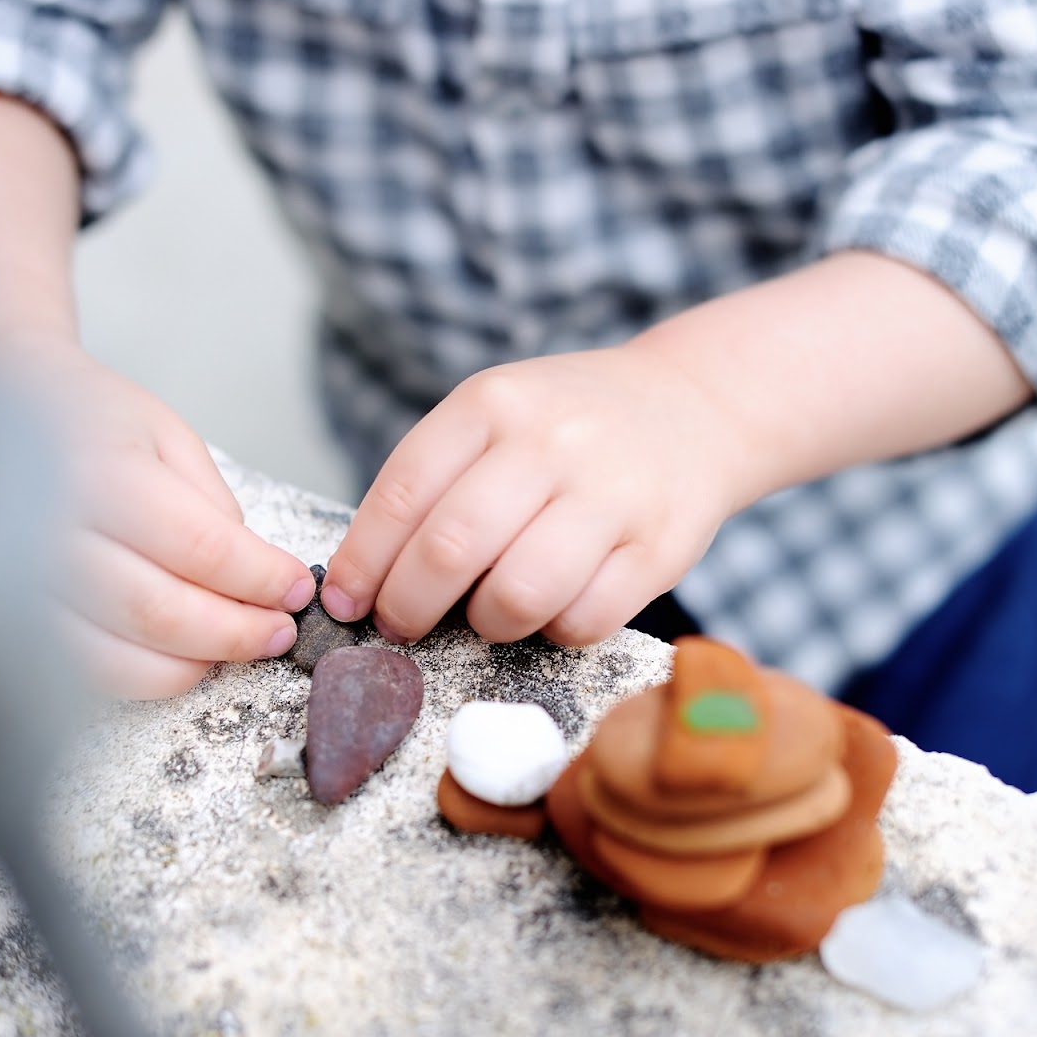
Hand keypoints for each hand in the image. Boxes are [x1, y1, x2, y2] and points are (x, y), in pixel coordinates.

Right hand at [25, 344, 315, 698]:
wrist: (3, 416)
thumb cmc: (93, 425)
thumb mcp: (169, 438)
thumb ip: (212, 506)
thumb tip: (255, 576)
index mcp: (99, 475)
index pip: (199, 547)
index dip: (260, 578)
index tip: (298, 587)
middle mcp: (52, 535)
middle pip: (161, 612)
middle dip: (238, 632)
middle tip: (282, 630)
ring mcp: (25, 586)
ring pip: (124, 656)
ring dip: (199, 661)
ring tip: (243, 642)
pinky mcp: (20, 623)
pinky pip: (92, 671)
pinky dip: (151, 674)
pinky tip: (188, 653)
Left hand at [320, 343, 747, 646]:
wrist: (692, 407)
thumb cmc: (570, 427)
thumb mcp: (497, 417)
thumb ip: (437, 482)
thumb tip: (367, 581)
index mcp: (493, 404)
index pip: (404, 494)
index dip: (363, 562)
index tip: (345, 602)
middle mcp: (550, 442)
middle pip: (450, 551)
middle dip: (409, 607)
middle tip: (402, 625)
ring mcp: (610, 494)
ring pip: (517, 596)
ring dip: (486, 624)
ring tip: (486, 614)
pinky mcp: (658, 548)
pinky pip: (583, 621)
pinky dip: (553, 632)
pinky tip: (551, 609)